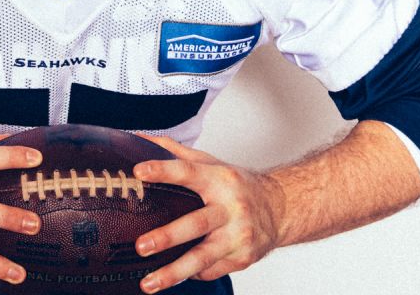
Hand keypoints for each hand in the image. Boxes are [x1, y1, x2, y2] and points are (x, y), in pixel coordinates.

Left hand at [132, 136, 283, 293]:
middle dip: (167, 236)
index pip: (189, 171)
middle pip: (197, 224)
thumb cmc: (238, 186)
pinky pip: (210, 270)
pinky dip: (190, 274)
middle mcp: (230, 208)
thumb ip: (175, 152)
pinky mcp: (241, 258)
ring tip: (149, 283)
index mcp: (220, 179)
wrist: (280, 209)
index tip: (139, 171)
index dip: (164, 170)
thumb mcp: (211, 163)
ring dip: (174, 272)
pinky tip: (175, 275)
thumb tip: (140, 140)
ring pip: (204, 257)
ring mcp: (238, 236)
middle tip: (141, 246)